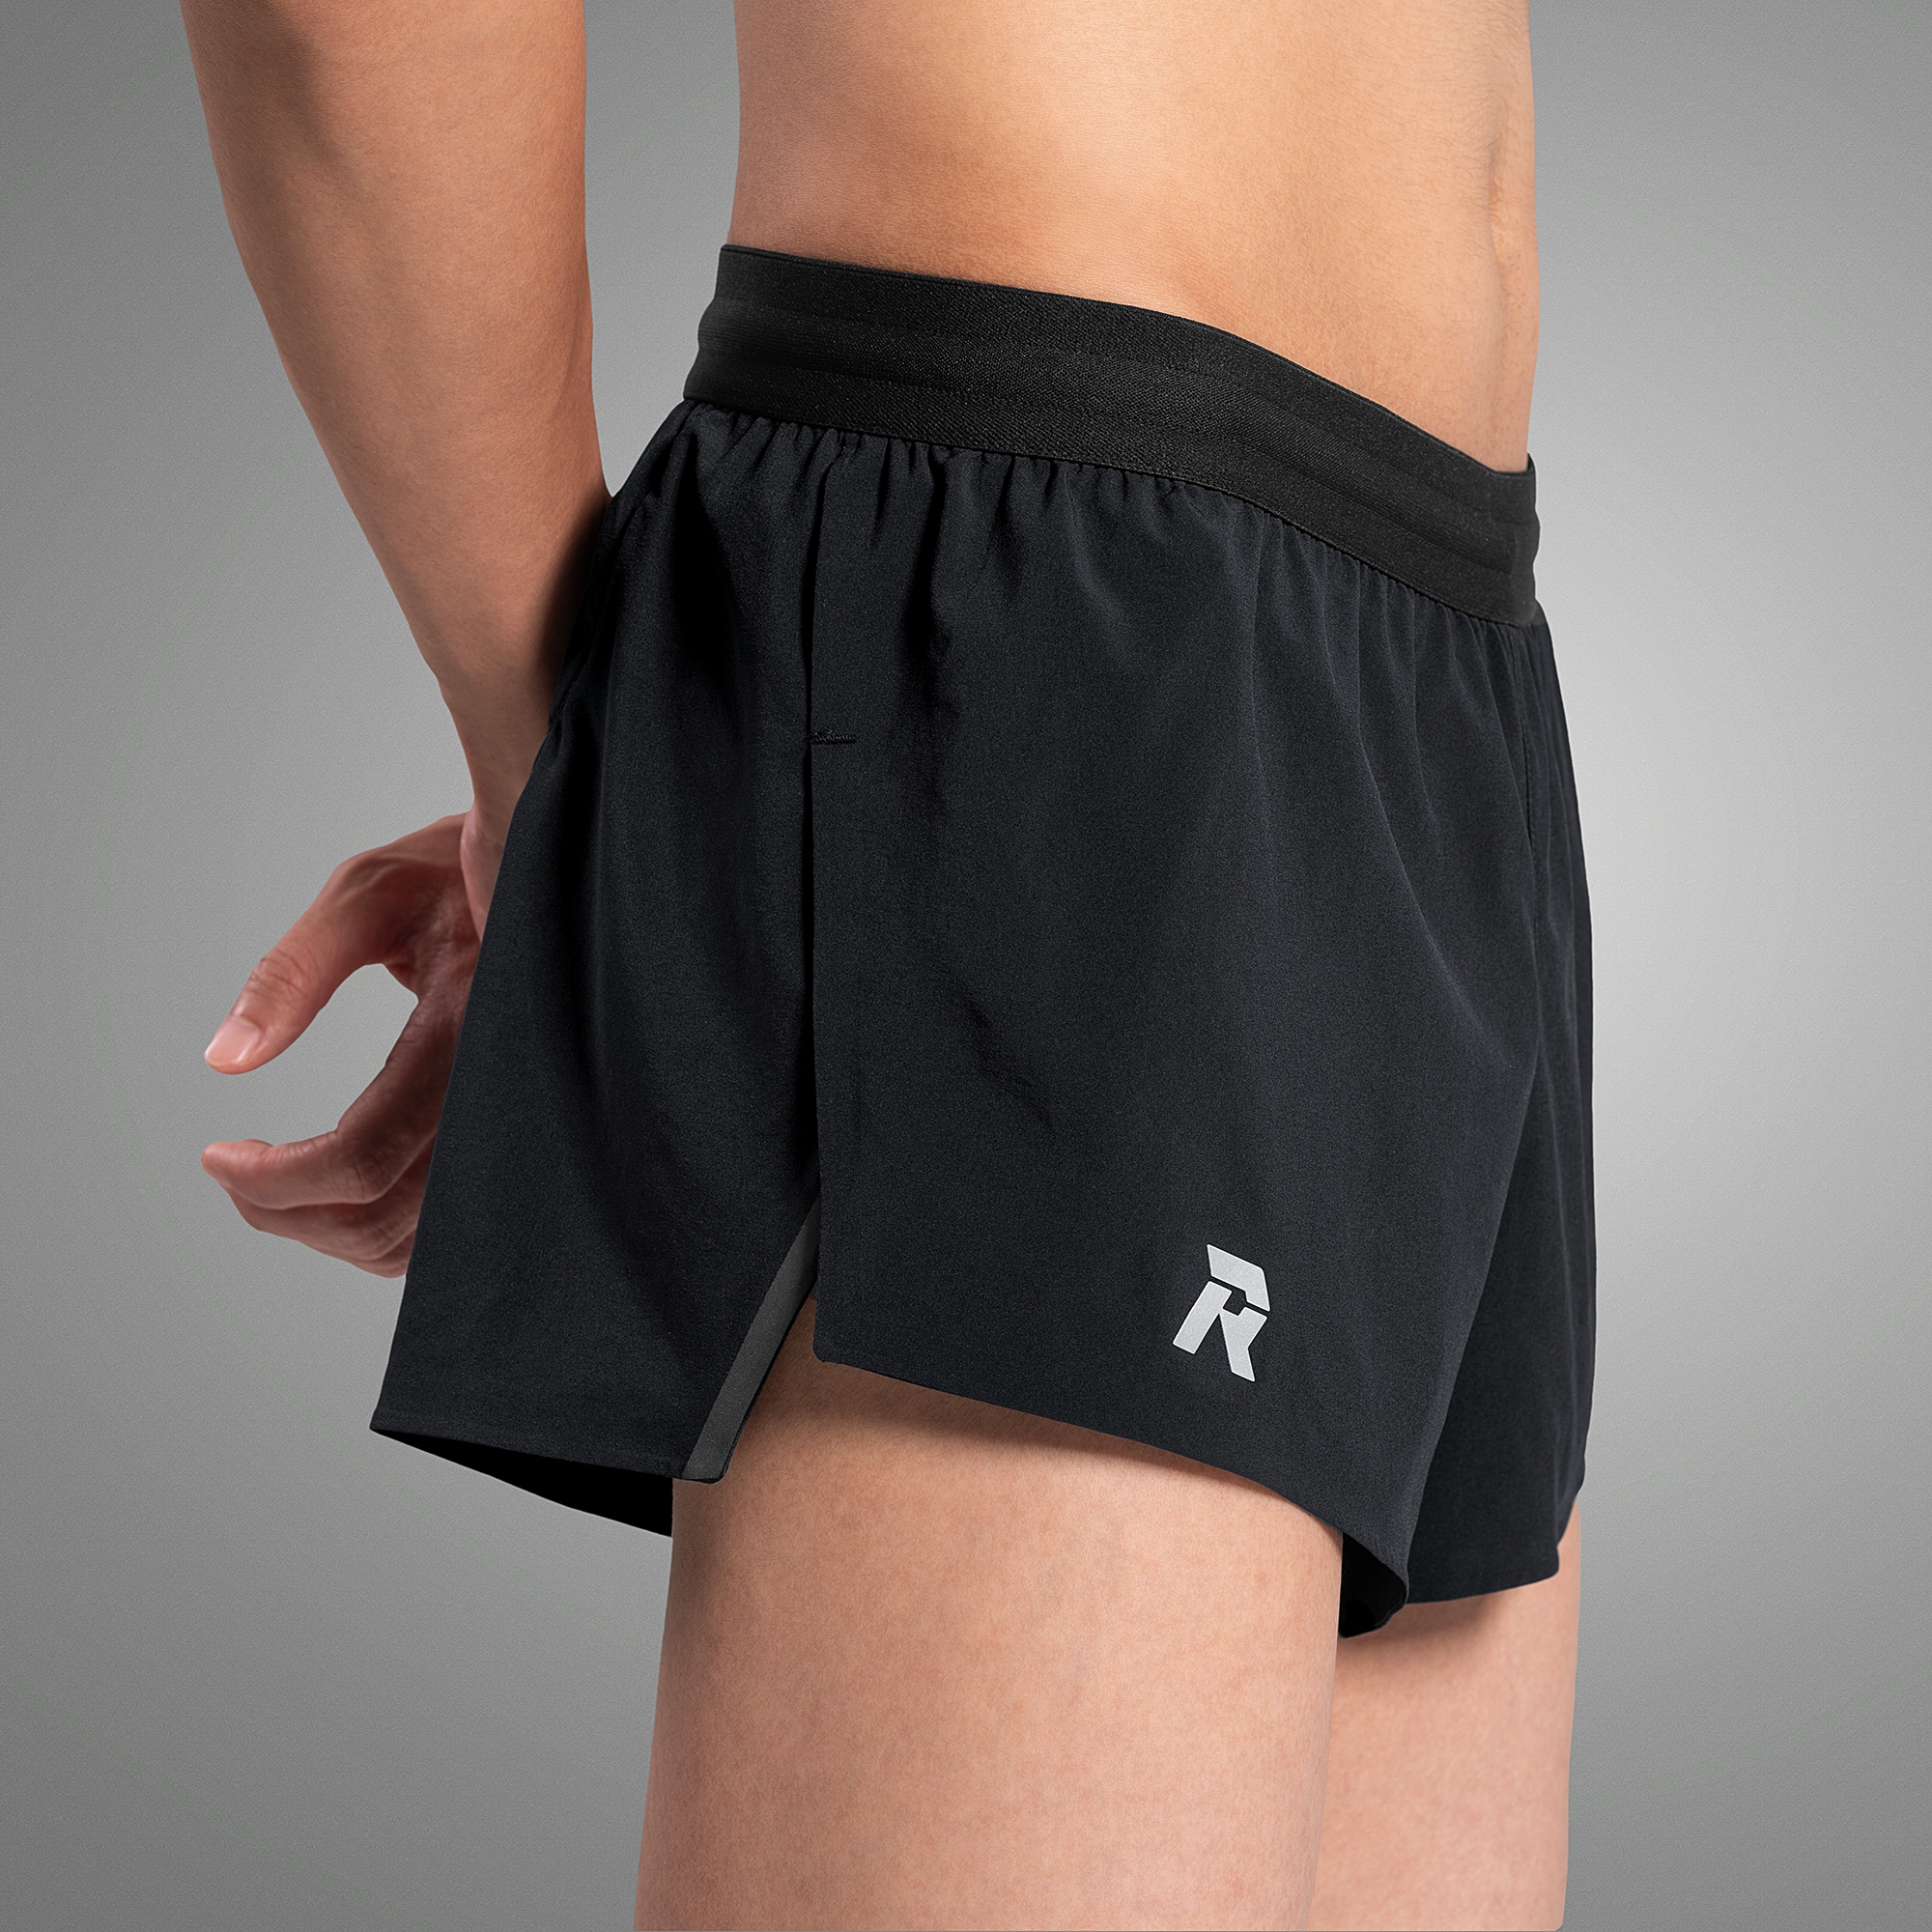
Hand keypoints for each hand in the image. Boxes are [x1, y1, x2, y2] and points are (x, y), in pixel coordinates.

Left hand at [201, 814, 482, 1276]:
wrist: (559, 882)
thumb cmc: (463, 875)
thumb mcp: (368, 894)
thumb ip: (292, 973)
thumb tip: (227, 1057)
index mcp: (471, 1033)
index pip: (362, 1158)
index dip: (273, 1179)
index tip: (218, 1156)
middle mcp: (506, 1096)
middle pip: (382, 1218)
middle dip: (284, 1210)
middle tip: (233, 1172)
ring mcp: (521, 1128)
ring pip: (416, 1242)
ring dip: (330, 1230)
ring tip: (278, 1185)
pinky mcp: (522, 1142)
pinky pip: (449, 1229)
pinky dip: (383, 1228)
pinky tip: (342, 1185)